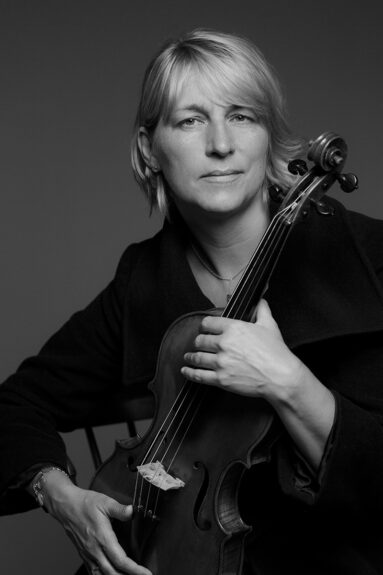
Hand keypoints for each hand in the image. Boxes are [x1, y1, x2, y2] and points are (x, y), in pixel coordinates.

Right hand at [41, 471, 150, 574]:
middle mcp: (94, 550)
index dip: (135, 569)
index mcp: (102, 537)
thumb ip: (119, 509)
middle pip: (112, 573)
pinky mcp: (83, 555)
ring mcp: (88, 554)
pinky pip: (93, 573)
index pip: (120, 560)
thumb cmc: (85, 503)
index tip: (146, 573)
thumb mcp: (104, 502)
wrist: (66, 506)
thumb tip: (132, 511)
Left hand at [181, 299, 302, 402]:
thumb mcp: (270, 325)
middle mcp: (224, 344)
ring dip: (191, 357)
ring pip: (197, 357)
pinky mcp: (221, 379)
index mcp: (234, 328)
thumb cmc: (276, 352)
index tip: (204, 328)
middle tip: (198, 344)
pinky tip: (186, 371)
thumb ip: (262, 310)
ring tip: (188, 357)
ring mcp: (221, 362)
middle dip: (198, 342)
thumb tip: (261, 300)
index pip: (209, 323)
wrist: (280, 376)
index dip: (205, 326)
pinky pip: (199, 375)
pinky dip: (190, 373)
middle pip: (200, 340)